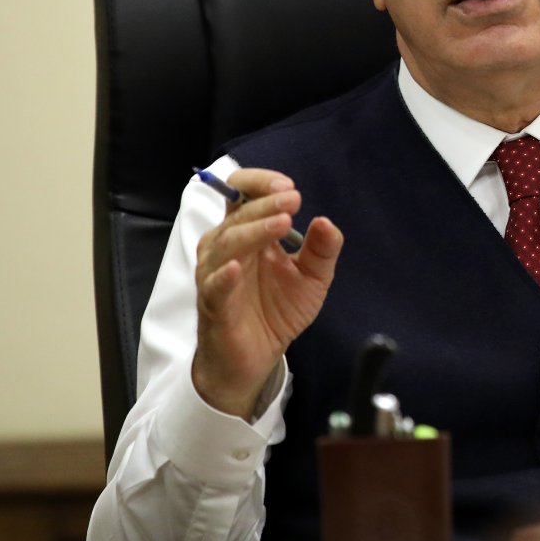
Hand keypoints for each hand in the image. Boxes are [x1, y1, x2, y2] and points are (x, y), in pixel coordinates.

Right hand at [191, 169, 342, 418]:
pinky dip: (224, 275)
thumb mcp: (313, 277)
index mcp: (248, 233)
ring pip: (226, 243)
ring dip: (254, 230)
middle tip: (293, 198)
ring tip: (282, 223)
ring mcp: (216, 274)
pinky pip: (214, 285)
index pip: (243, 194)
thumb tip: (325, 221)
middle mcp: (227, 247)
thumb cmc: (278, 309)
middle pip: (238, 215)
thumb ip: (323, 250)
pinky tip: (237, 267)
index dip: (261, 184)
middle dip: (266, 204)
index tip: (290, 187)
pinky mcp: (213, 304)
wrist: (258, 356)